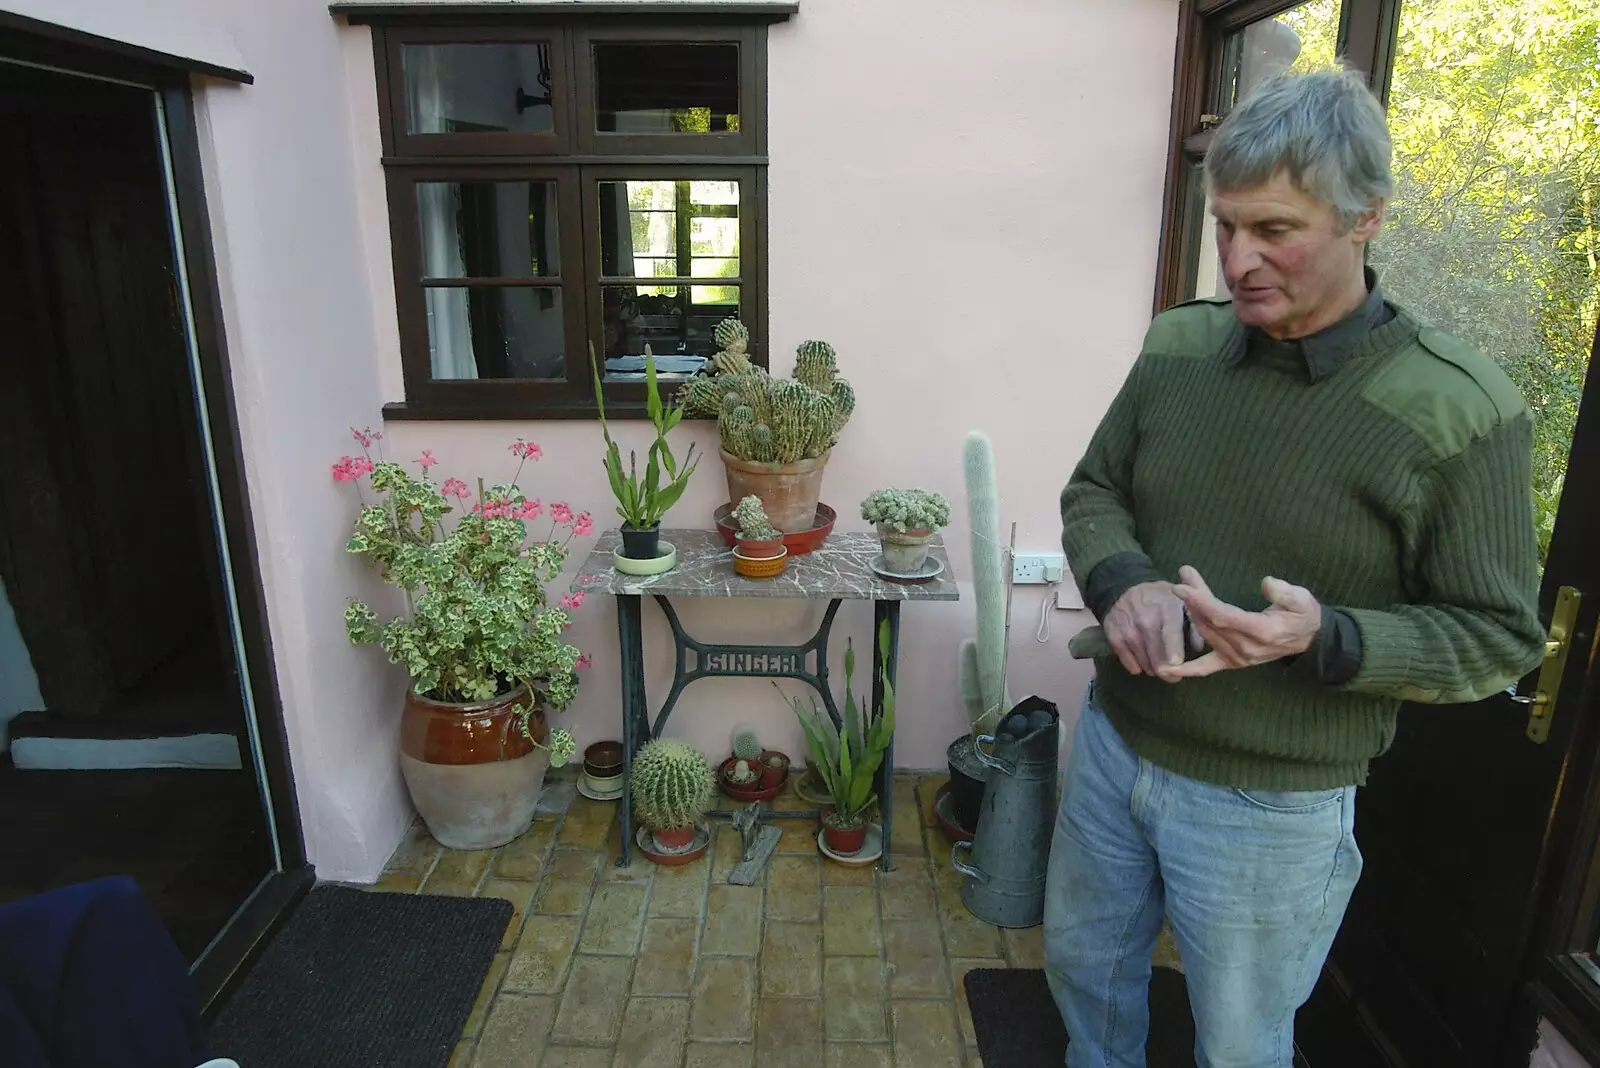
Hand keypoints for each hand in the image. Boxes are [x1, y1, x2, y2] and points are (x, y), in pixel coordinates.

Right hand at [1105, 581, 1190, 676]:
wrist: (1125, 589)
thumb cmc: (1161, 599)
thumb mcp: (1182, 603)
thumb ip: (1194, 624)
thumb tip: (1198, 647)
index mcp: (1166, 610)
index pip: (1170, 633)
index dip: (1173, 650)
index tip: (1176, 664)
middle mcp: (1145, 621)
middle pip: (1157, 657)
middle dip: (1169, 672)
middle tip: (1174, 676)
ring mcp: (1128, 631)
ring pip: (1145, 664)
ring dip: (1155, 669)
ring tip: (1159, 662)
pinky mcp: (1115, 639)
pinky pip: (1131, 665)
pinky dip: (1139, 667)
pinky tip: (1144, 659)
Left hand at [1156, 566, 1321, 680]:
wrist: (1308, 639)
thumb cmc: (1303, 615)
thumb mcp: (1303, 599)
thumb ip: (1285, 593)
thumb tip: (1266, 584)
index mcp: (1261, 631)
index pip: (1223, 616)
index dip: (1200, 602)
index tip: (1181, 587)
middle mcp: (1246, 647)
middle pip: (1210, 622)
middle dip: (1192, 600)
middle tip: (1182, 577)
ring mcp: (1237, 658)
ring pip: (1206, 634)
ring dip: (1190, 613)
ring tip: (1181, 588)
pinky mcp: (1231, 662)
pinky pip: (1205, 668)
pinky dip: (1186, 670)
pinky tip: (1165, 669)